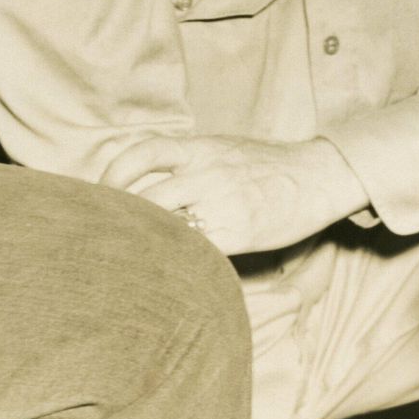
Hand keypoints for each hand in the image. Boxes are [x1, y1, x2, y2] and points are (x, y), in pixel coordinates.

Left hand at [101, 133, 366, 255]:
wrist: (318, 176)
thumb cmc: (268, 166)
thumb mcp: (224, 149)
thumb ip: (188, 161)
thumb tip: (149, 180)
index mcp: (200, 148)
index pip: (143, 152)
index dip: (114, 173)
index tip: (100, 192)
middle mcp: (206, 172)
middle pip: (147, 197)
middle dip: (123, 219)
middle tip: (107, 237)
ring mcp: (221, 203)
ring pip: (167, 225)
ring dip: (146, 242)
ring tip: (130, 259)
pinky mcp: (239, 232)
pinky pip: (197, 250)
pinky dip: (178, 260)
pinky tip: (168, 271)